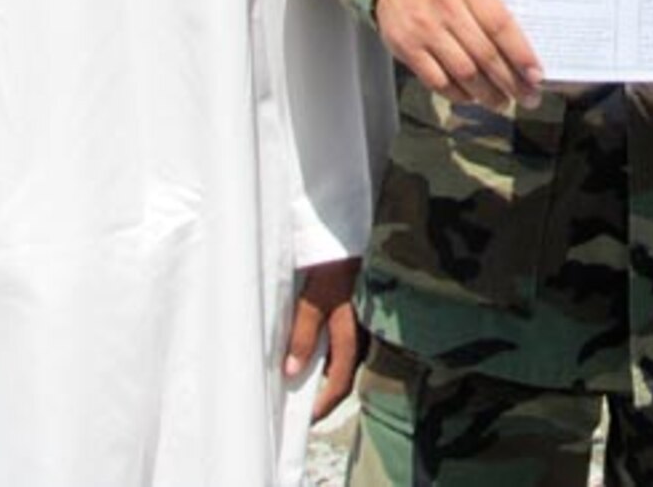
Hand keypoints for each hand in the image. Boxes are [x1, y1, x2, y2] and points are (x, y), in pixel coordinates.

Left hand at [283, 258, 361, 420]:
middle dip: (323, 390)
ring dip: (324, 367)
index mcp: (351, 335)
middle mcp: (360, 333)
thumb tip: (291, 370)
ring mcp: (361, 321)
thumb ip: (304, 334)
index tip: (307, 419)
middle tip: (299, 399)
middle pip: (343, 372)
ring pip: (343, 355)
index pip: (340, 383)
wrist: (349, 233)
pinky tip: (312, 341)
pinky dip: (327, 348)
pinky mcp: (357, 308)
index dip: (324, 405)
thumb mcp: (314, 299)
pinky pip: (343, 338)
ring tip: (300, 370)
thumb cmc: (336, 264)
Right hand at [374, 0, 542, 107]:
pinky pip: (438, 81)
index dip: (520, 54)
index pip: (500, 24)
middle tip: (528, 98)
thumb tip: (527, 48)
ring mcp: (424, 28)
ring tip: (503, 102)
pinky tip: (473, 97)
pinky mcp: (407, 48)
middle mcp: (445, 6)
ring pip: (463, 72)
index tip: (536, 76)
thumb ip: (495, 6)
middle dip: (510, 82)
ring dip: (487, 94)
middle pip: (484, 54)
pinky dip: (459, 95)